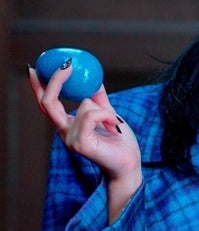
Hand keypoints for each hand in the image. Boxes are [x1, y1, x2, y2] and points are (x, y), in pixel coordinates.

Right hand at [27, 61, 141, 183]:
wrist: (129, 165)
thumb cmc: (120, 143)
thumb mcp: (107, 114)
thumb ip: (98, 99)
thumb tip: (92, 79)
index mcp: (68, 125)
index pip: (47, 104)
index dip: (38, 86)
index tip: (36, 68)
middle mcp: (65, 132)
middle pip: (48, 103)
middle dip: (54, 81)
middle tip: (66, 65)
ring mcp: (70, 139)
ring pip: (83, 105)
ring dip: (103, 109)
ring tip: (113, 122)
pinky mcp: (80, 143)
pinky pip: (91, 115)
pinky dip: (106, 115)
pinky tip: (114, 125)